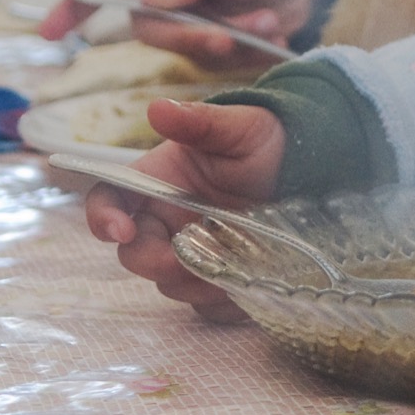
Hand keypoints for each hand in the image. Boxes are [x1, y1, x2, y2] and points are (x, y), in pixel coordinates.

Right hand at [38, 0, 331, 65]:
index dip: (72, 6)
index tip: (48, 33)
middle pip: (149, 29)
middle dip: (189, 35)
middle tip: (228, 34)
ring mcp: (188, 21)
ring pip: (187, 49)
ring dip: (231, 39)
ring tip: (268, 19)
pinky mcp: (214, 44)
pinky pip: (220, 61)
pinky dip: (250, 48)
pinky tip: (275, 27)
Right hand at [84, 99, 285, 320]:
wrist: (310, 171)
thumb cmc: (264, 141)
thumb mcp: (236, 126)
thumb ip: (197, 120)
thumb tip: (156, 108)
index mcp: (158, 182)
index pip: (110, 198)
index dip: (103, 216)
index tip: (121, 230)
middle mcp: (167, 220)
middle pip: (135, 253)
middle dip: (154, 261)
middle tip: (185, 258)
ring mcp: (192, 253)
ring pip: (170, 284)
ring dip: (194, 284)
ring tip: (233, 268)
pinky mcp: (218, 280)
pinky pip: (208, 306)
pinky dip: (223, 303)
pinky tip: (250, 284)